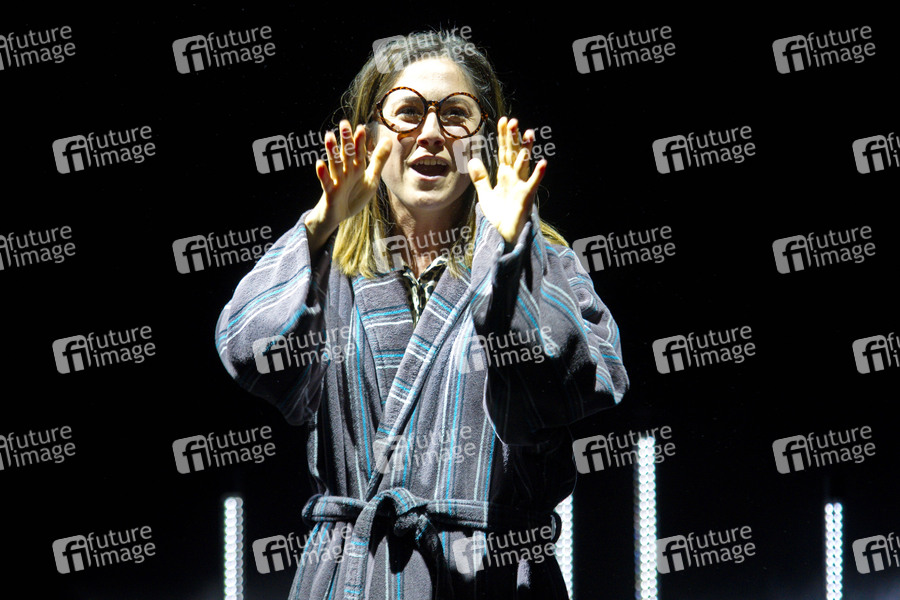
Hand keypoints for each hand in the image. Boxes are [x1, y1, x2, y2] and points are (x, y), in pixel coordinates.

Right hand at [304, 120, 391, 252]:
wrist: (339, 215)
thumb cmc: (354, 195)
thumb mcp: (371, 178)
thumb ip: (378, 160)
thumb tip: (388, 140)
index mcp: (356, 167)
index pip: (359, 152)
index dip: (360, 141)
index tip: (361, 127)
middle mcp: (346, 171)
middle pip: (346, 154)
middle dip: (346, 140)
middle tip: (344, 123)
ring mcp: (336, 180)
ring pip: (335, 164)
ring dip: (332, 151)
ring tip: (329, 136)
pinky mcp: (330, 192)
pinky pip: (325, 182)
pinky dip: (323, 174)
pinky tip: (319, 164)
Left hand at [468, 117, 546, 244]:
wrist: (504, 237)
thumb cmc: (499, 217)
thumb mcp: (486, 195)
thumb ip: (480, 178)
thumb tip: (473, 159)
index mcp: (505, 176)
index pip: (504, 152)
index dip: (503, 137)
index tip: (502, 120)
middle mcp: (515, 178)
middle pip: (514, 154)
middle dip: (513, 138)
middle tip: (513, 121)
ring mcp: (521, 187)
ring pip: (524, 164)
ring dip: (526, 149)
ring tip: (529, 132)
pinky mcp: (526, 198)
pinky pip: (533, 185)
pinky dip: (538, 174)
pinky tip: (544, 163)